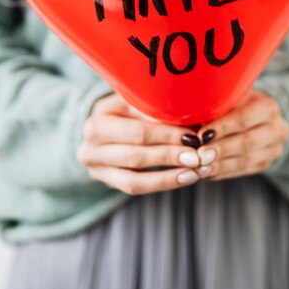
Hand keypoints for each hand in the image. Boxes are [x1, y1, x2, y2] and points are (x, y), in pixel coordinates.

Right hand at [77, 93, 201, 194]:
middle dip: (171, 155)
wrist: (102, 127)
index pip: (137, 131)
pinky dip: (163, 183)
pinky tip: (186, 178)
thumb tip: (190, 114)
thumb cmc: (125, 109)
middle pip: (137, 155)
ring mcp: (96, 167)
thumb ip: (153, 108)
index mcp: (97, 120)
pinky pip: (136, 187)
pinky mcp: (106, 181)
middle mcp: (90, 146)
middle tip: (198, 155)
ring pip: (135, 177)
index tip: (193, 135)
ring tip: (196, 170)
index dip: (166, 135)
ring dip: (170, 175)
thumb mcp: (133, 101)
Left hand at [194, 89, 288, 180]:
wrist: (262, 117)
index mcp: (267, 106)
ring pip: (246, 160)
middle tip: (200, 155)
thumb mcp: (232, 97)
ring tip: (201, 168)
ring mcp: (274, 149)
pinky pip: (243, 170)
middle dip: (221, 149)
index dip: (223, 127)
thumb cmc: (238, 103)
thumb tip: (189, 119)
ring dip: (220, 165)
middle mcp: (276, 128)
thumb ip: (217, 107)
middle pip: (247, 142)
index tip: (201, 134)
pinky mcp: (266, 164)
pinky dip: (223, 172)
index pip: (244, 118)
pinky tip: (207, 173)